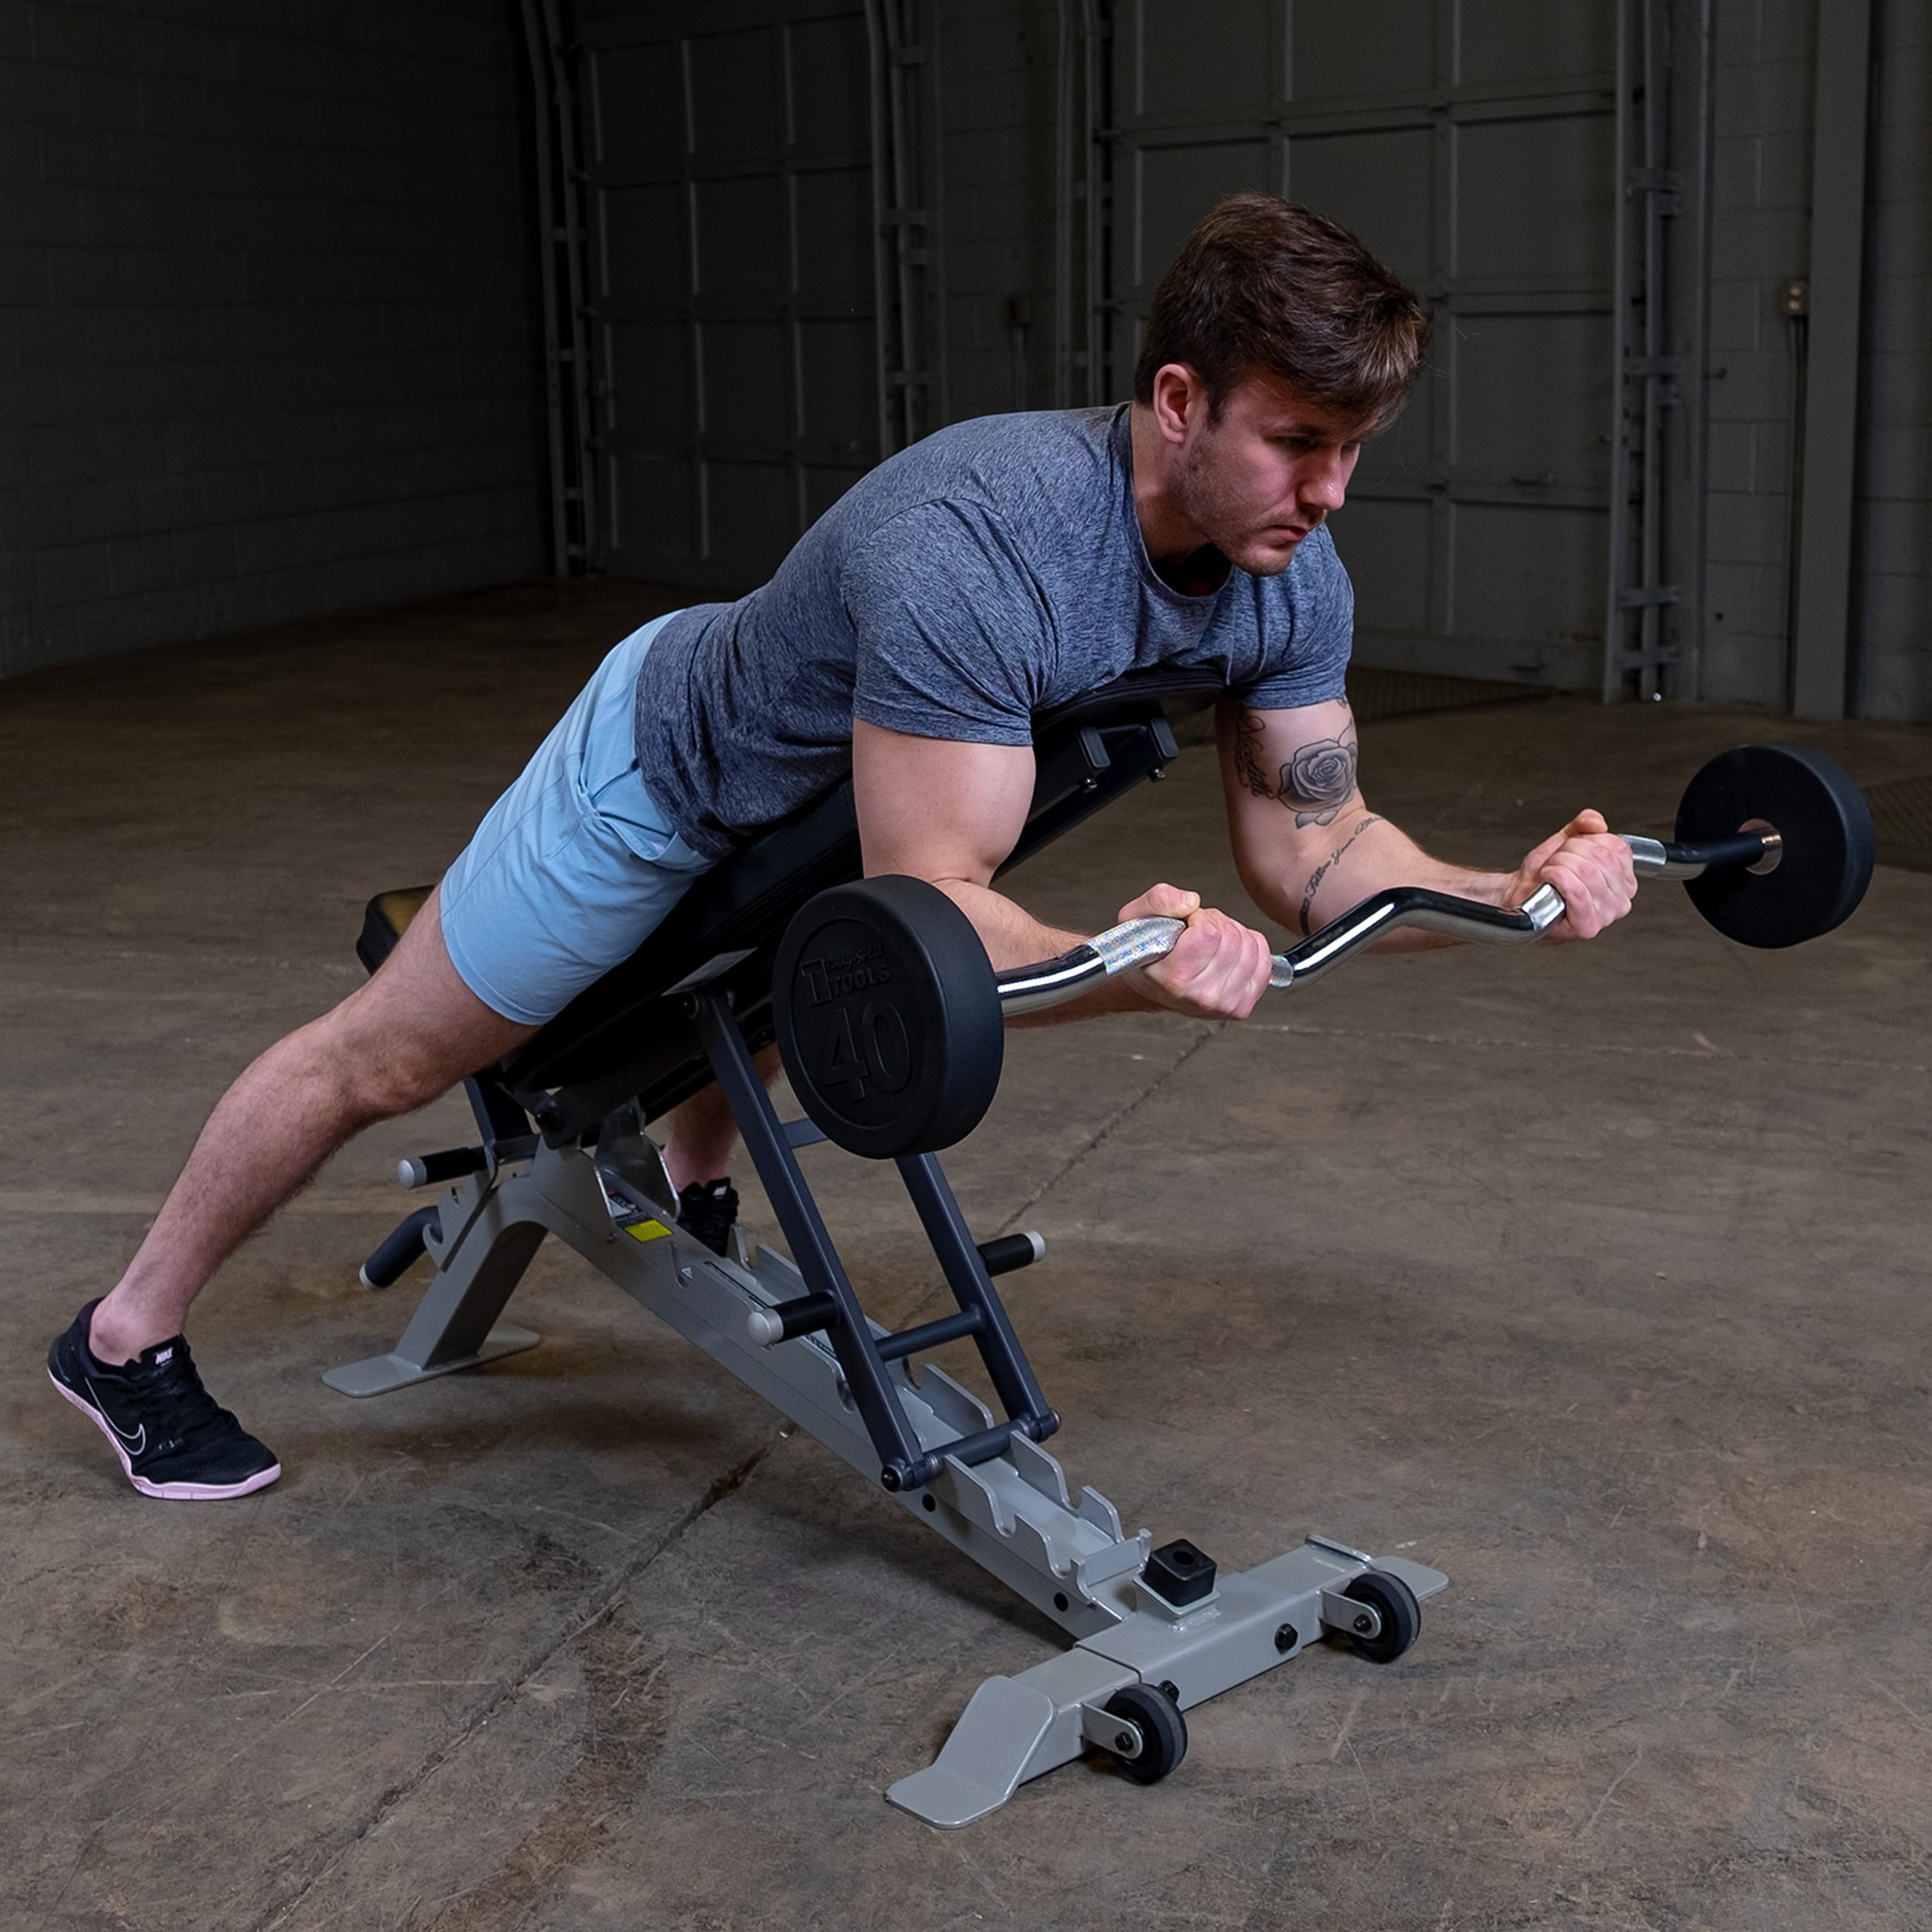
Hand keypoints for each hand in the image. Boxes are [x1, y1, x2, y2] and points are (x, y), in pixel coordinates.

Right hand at [1115, 883, 1275, 1017]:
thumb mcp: (1135, 917)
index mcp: (1173, 978)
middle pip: (1232, 938)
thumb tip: (1191, 902)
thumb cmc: (1144, 955)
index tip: (1186, 925)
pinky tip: (1228, 953)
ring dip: (1233, 935)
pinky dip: (1249, 948)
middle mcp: (1200, 997)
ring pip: (1250, 947)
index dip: (1199, 918)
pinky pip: (1264, 961)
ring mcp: (1223, 1005)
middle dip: (1216, 925)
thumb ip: (1159, 900)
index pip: (1209, 933)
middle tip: (1198, 933)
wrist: (1150, 988)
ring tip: (1211, 944)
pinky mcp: (1241, 1007)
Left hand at [1511, 810, 1637, 941]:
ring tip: (1551, 872)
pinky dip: (1558, 878)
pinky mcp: (1587, 926)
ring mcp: (1607, 915)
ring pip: (1588, 872)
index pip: (1616, 847)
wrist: (1520, 894)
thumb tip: (1597, 823)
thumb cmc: (1545, 875)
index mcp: (1624, 879)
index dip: (1586, 841)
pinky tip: (1549, 878)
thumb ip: (1584, 825)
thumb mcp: (1566, 841)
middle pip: (1601, 857)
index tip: (1571, 850)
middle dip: (1570, 852)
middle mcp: (1621, 899)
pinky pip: (1578, 892)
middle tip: (1556, 862)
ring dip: (1559, 864)